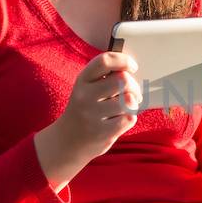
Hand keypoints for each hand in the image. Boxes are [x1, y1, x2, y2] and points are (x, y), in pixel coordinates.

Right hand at [35, 51, 140, 187]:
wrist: (67, 141)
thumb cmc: (85, 110)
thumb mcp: (87, 88)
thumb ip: (105, 77)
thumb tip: (130, 70)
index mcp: (83, 80)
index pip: (105, 61)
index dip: (124, 60)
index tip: (132, 67)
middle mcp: (85, 95)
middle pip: (123, 80)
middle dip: (134, 86)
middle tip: (132, 93)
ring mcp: (93, 115)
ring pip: (129, 100)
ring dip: (133, 103)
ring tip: (126, 107)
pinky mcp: (102, 132)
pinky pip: (130, 118)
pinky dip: (130, 117)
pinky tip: (121, 119)